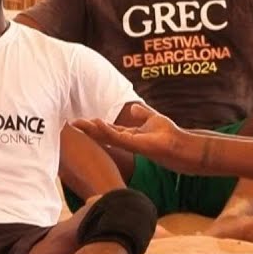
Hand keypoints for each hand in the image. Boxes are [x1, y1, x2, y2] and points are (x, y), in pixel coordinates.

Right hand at [71, 104, 192, 170]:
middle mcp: (127, 141)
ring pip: (106, 137)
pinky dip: (106, 130)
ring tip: (77, 123)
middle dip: (87, 129)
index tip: (81, 120)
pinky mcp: (135, 145)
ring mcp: (130, 144)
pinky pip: (117, 137)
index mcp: (130, 135)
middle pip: (103, 134)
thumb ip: (142, 114)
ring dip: (92, 130)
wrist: (181, 146)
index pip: (108, 130)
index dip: (95, 125)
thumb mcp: (153, 119)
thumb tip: (133, 107)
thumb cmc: (170, 135)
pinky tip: (96, 123)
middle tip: (71, 123)